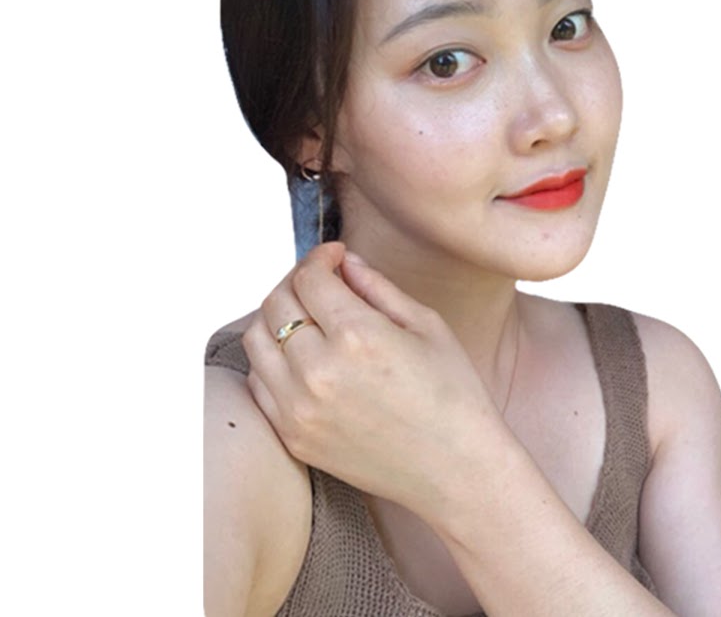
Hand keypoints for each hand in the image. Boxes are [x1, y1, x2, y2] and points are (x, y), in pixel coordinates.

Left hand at [242, 243, 509, 520]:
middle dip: (297, 280)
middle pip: (276, 303)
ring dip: (277, 317)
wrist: (457, 471)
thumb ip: (377, 287)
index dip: (321, 257)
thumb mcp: (426, 325)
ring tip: (307, 316)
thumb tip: (345, 263)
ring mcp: (300, 409)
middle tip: (321, 280)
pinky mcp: (294, 438)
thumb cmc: (453, 393)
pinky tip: (301, 356)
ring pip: (256, 341)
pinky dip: (271, 360)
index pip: (310, 277)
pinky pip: (258, 384)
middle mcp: (318, 371)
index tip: (335, 256)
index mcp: (357, 335)